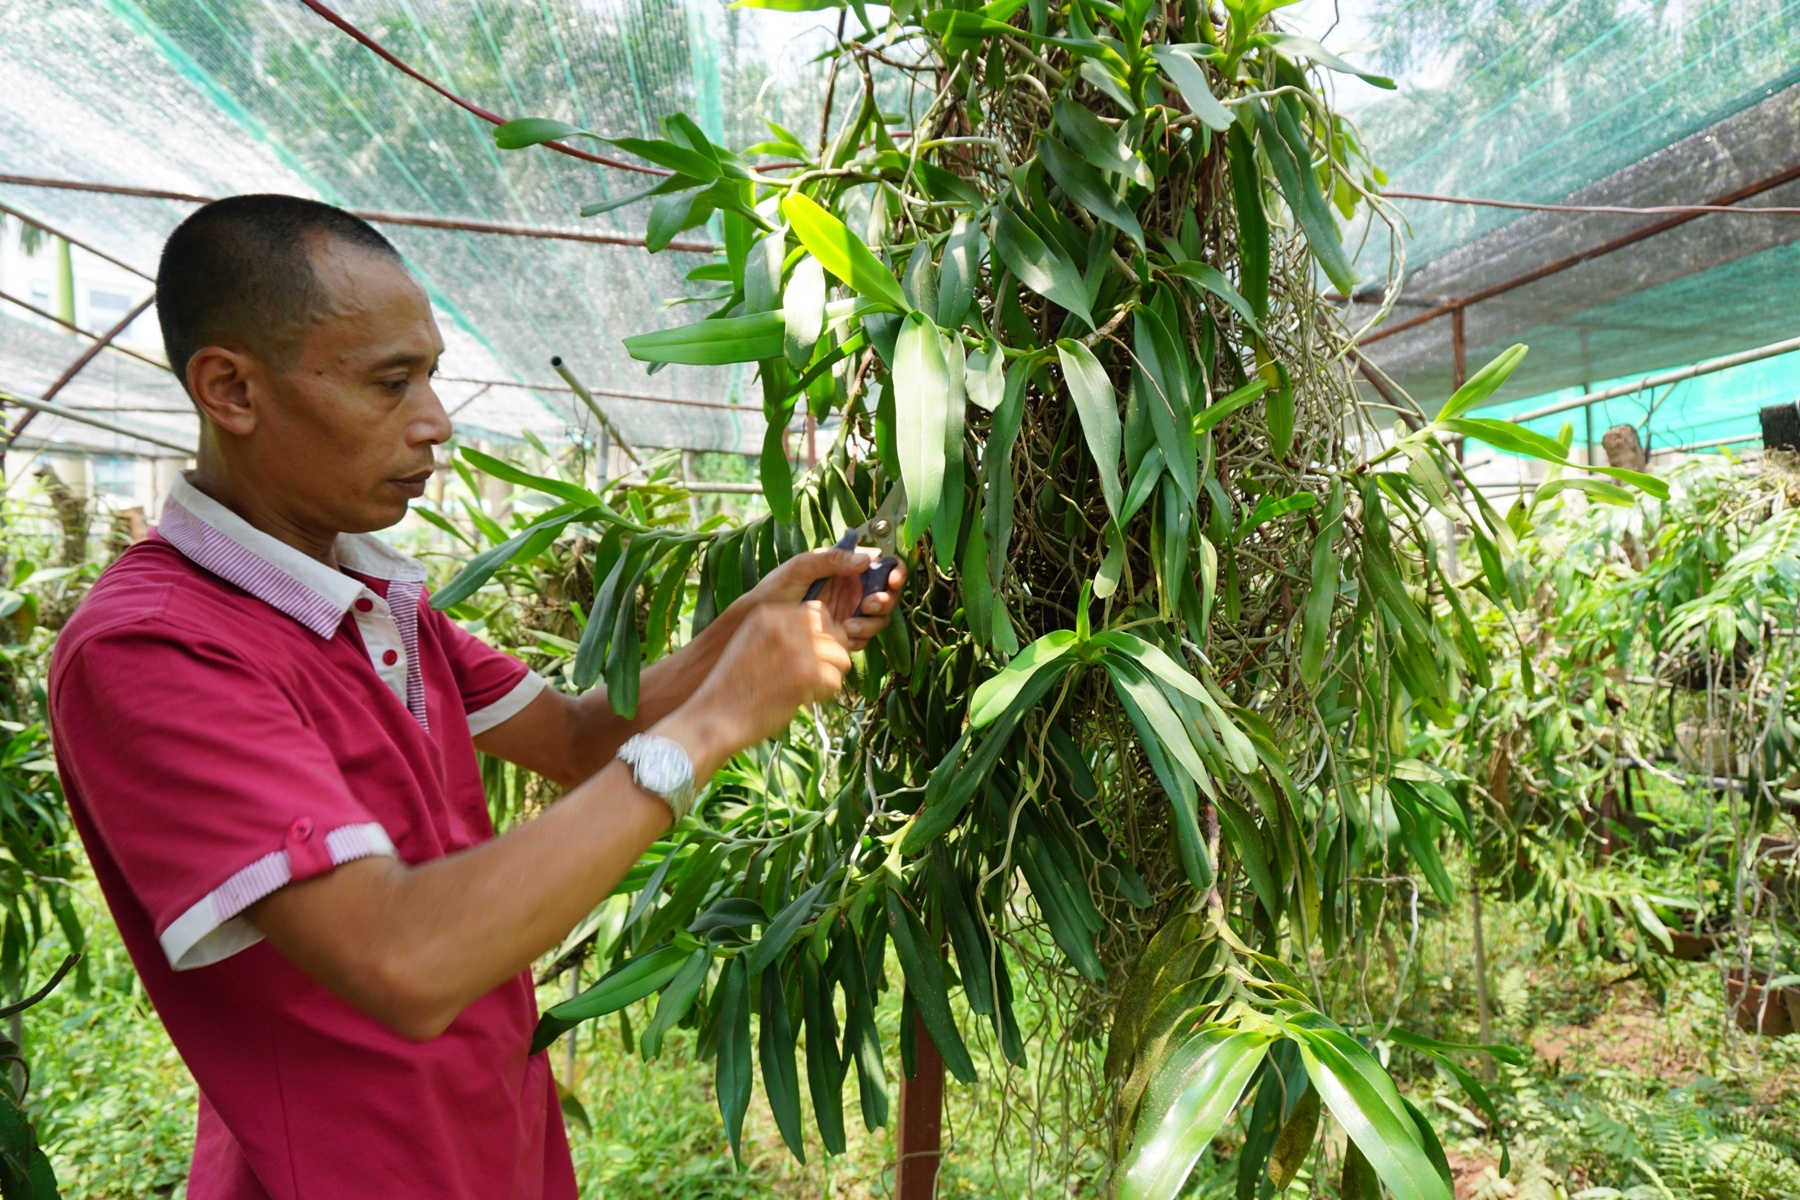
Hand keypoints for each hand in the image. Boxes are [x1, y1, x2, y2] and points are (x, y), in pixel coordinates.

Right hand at [662, 602, 853, 772]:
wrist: (713, 718)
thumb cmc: (733, 687)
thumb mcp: (749, 643)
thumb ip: (780, 630)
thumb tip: (823, 622)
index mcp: (768, 614)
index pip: (818, 613)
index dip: (821, 636)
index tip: (808, 657)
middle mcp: (784, 625)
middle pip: (835, 632)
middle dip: (831, 654)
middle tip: (813, 676)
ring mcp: (796, 649)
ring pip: (841, 656)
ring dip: (830, 676)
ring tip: (808, 689)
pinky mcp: (806, 675)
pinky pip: (836, 681)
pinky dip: (824, 696)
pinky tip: (802, 701)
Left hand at [743, 546, 907, 650]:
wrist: (757, 623)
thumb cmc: (775, 588)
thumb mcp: (800, 567)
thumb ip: (832, 559)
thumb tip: (866, 559)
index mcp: (846, 566)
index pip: (883, 564)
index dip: (895, 572)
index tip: (892, 580)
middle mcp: (853, 588)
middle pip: (888, 594)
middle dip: (885, 601)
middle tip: (868, 606)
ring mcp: (850, 611)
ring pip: (879, 618)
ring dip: (872, 623)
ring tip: (848, 626)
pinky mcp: (844, 633)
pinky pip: (864, 638)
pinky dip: (860, 638)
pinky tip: (842, 637)